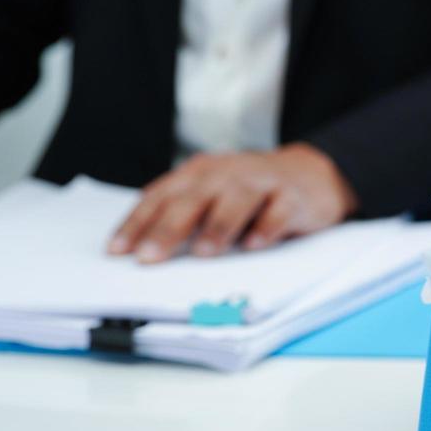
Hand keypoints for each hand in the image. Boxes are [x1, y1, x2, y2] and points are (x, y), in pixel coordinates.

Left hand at [107, 143, 358, 264]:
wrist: (312, 174)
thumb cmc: (251, 192)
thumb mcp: (213, 194)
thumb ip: (183, 214)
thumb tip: (144, 249)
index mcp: (199, 173)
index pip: (161, 196)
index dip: (138, 223)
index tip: (119, 250)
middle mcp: (227, 173)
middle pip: (194, 198)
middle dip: (169, 228)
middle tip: (150, 257)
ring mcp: (262, 182)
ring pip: (236, 200)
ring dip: (218, 226)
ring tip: (203, 252)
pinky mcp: (293, 196)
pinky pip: (279, 211)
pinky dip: (266, 227)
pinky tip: (255, 244)